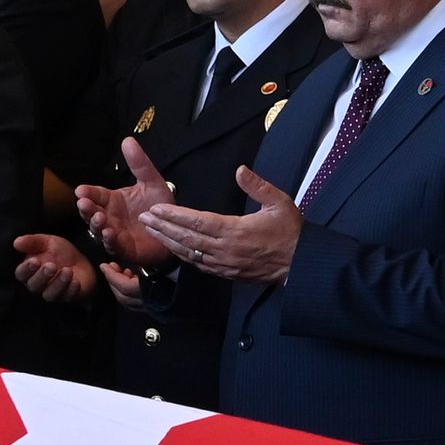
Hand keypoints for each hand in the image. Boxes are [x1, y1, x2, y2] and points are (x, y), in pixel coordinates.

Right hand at [10, 232, 98, 304]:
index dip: (26, 269)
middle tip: (52, 266)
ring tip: (67, 271)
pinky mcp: (66, 297)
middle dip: (42, 276)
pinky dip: (71, 290)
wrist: (81, 260)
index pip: (21, 274)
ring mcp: (52, 293)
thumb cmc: (59, 252)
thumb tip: (16, 242)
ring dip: (58, 283)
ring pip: (49, 295)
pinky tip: (75, 281)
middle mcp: (38, 285)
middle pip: (33, 286)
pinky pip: (66, 298)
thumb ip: (32, 242)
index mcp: (29, 271)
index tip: (35, 261)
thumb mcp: (47, 242)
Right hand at [77, 139, 177, 267]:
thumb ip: (139, 164)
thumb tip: (128, 140)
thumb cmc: (159, 206)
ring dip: (96, 224)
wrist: (175, 228)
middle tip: (83, 203)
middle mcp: (110, 216)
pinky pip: (113, 246)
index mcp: (113, 200)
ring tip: (98, 217)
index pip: (96, 194)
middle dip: (86, 208)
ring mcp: (115, 233)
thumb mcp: (152, 182)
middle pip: (91, 213)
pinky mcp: (125, 249)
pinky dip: (110, 240)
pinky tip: (109, 233)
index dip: (87, 192)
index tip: (80, 190)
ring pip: (98, 230)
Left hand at [146, 165, 302, 285]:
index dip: (175, 216)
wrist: (301, 264)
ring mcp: (225, 264)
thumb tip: (240, 170)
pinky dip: (183, 256)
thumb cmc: (291, 232)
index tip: (157, 209)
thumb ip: (258, 186)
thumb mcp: (279, 203)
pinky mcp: (227, 274)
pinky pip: (200, 265)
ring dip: (169, 242)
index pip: (198, 222)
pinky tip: (174, 248)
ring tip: (152, 232)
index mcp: (236, 231)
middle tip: (144, 219)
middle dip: (163, 228)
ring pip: (190, 254)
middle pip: (187, 239)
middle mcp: (226, 250)